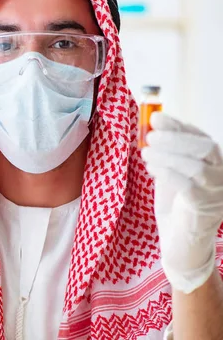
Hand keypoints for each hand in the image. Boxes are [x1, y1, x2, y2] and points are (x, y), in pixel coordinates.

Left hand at [142, 112, 222, 293]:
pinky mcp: (204, 210)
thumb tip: (151, 125)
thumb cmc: (174, 206)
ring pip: (198, 166)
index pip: (200, 136)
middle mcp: (221, 176)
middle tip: (149, 136)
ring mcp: (216, 193)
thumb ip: (164, 152)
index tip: (155, 117)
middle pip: (205, 147)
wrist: (180, 245)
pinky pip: (189, 186)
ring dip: (168, 155)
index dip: (178, 125)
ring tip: (146, 154)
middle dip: (175, 137)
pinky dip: (168, 173)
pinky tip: (153, 169)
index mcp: (214, 163)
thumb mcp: (169, 172)